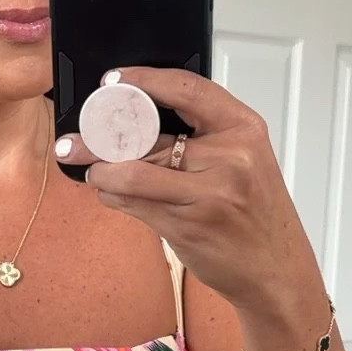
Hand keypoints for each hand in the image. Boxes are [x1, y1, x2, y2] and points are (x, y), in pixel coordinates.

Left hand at [60, 66, 318, 312]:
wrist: (276, 270)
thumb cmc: (256, 213)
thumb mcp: (244, 160)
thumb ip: (203, 135)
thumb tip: (138, 118)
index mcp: (243, 128)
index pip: (186, 89)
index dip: (142, 80)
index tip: (112, 81)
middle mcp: (229, 157)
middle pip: (149, 134)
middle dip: (102, 136)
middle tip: (75, 138)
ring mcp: (209, 193)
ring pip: (132, 173)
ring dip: (101, 172)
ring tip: (91, 170)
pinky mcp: (188, 225)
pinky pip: (134, 204)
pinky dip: (113, 196)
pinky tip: (110, 193)